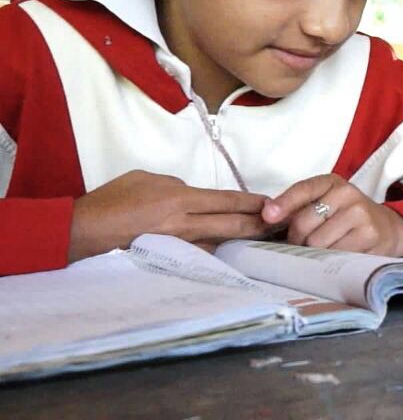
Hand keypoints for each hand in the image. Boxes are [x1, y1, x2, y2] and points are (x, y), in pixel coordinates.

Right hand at [69, 170, 269, 261]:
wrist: (84, 231)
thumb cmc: (113, 199)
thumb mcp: (147, 179)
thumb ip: (177, 185)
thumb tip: (195, 196)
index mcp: (179, 198)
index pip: (227, 201)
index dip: (253, 203)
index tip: (272, 202)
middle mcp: (183, 224)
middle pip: (233, 226)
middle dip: (260, 226)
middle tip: (282, 225)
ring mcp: (177, 245)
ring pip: (221, 244)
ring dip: (243, 242)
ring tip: (266, 241)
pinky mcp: (169, 259)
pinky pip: (202, 255)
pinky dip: (220, 253)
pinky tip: (234, 254)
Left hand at [262, 174, 402, 256]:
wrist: (388, 227)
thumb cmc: (347, 216)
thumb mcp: (326, 202)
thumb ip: (299, 206)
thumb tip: (267, 216)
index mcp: (333, 182)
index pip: (303, 190)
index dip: (283, 204)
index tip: (267, 216)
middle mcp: (348, 194)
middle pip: (304, 223)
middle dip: (296, 240)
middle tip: (302, 245)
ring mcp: (361, 215)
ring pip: (317, 243)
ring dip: (313, 253)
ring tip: (321, 251)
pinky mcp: (370, 237)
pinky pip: (335, 255)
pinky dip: (330, 261)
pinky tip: (335, 257)